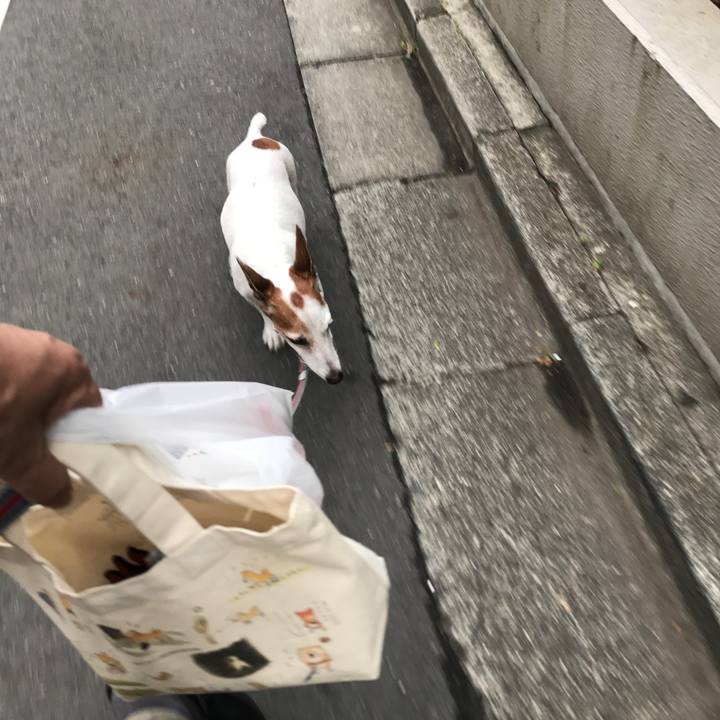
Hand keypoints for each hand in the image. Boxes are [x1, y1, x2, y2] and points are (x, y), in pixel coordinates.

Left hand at [0, 324, 100, 506]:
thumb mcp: (19, 458)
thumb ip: (47, 481)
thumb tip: (64, 496)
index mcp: (73, 370)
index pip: (90, 413)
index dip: (74, 442)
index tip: (52, 462)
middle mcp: (49, 347)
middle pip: (52, 402)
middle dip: (34, 431)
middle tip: (15, 456)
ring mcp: (13, 339)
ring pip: (21, 390)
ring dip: (7, 415)